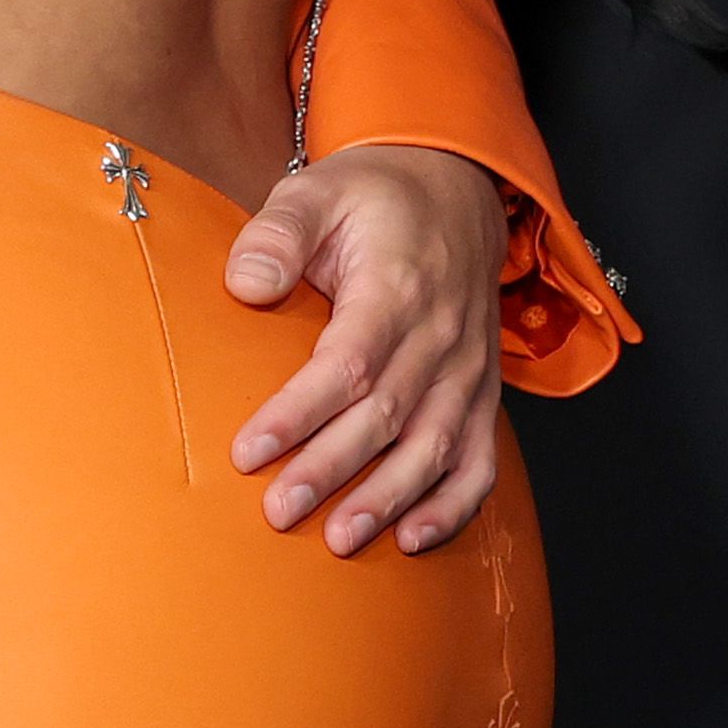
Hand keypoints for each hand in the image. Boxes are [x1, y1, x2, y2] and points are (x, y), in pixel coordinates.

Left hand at [223, 143, 509, 554]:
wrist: (455, 189)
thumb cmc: (375, 197)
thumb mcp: (316, 190)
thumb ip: (277, 233)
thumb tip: (246, 285)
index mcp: (398, 286)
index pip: (348, 363)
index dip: (300, 412)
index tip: (249, 452)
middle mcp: (441, 335)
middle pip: (387, 416)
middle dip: (331, 470)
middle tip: (279, 511)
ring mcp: (468, 370)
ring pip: (434, 447)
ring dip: (388, 498)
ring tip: (340, 539)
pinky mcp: (482, 393)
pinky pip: (478, 459)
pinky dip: (453, 505)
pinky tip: (412, 538)